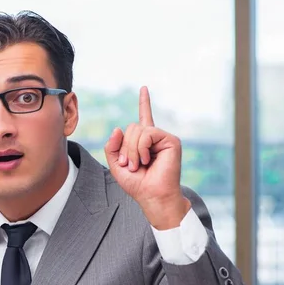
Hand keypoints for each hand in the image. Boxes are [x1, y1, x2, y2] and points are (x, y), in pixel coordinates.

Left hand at [104, 86, 190, 229]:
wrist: (152, 196)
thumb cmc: (137, 184)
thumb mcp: (116, 165)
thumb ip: (112, 147)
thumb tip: (118, 128)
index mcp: (143, 142)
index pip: (143, 118)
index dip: (144, 103)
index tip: (144, 88)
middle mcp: (154, 138)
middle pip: (131, 127)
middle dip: (125, 148)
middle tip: (131, 165)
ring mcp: (163, 138)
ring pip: (137, 130)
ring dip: (132, 150)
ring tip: (139, 165)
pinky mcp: (171, 140)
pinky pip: (147, 134)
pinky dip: (141, 148)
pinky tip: (147, 160)